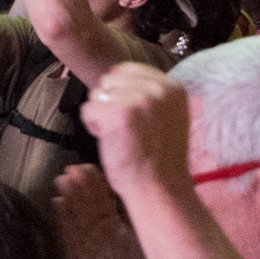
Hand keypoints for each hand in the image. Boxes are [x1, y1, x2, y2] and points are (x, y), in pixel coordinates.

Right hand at [51, 163, 151, 258]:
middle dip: (80, 184)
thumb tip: (131, 188)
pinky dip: (62, 217)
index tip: (89, 167)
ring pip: (76, 212)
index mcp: (111, 217)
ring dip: (69, 195)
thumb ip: (132, 215)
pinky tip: (57, 202)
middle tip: (73, 169)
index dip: (95, 181)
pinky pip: (67, 231)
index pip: (102, 194)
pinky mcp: (74, 249)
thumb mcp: (139, 235)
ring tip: (62, 179)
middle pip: (87, 200)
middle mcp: (96, 224)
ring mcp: (84, 236)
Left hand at [84, 61, 194, 204]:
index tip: (135, 119)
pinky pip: (87, 110)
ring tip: (123, 136)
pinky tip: (112, 142)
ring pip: (97, 94)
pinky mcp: (119, 114)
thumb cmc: (158, 157)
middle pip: (109, 80)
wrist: (160, 189)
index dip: (120, 93)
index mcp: (173, 86)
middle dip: (110, 104)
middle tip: (128, 130)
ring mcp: (139, 100)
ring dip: (102, 116)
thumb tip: (114, 75)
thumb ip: (148, 93)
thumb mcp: (166, 114)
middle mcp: (158, 89)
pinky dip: (93, 127)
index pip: (127, 69)